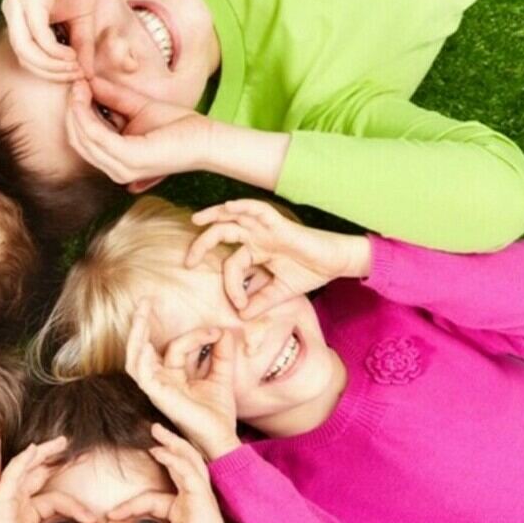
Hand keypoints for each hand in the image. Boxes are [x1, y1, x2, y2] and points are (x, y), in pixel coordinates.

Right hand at [0, 437, 101, 522]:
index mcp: (27, 517)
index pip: (55, 499)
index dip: (77, 506)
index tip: (94, 519)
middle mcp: (16, 505)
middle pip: (37, 475)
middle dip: (56, 461)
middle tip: (76, 450)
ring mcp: (8, 501)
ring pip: (25, 469)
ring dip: (42, 453)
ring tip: (60, 441)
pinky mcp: (1, 501)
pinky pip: (13, 475)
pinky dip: (23, 461)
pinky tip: (35, 449)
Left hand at [1, 0, 97, 79]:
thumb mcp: (82, 22)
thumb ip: (81, 48)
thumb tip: (86, 76)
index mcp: (20, 16)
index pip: (26, 58)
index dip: (51, 73)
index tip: (76, 77)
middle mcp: (13, 9)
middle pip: (23, 58)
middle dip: (51, 73)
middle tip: (77, 75)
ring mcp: (18, 2)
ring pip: (25, 50)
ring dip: (52, 66)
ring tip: (75, 66)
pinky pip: (37, 34)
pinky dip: (54, 51)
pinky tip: (72, 55)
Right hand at [66, 78, 213, 190]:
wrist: (205, 138)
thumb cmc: (177, 125)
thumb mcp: (137, 106)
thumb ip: (112, 98)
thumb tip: (88, 82)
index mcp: (117, 161)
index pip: (83, 140)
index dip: (75, 112)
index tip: (77, 85)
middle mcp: (116, 170)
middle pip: (77, 140)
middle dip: (72, 110)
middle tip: (74, 83)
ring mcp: (122, 168)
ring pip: (82, 138)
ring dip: (76, 110)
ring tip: (79, 86)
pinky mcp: (129, 159)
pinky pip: (96, 136)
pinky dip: (85, 114)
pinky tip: (86, 95)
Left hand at [106, 424, 242, 522]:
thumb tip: (110, 522)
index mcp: (182, 511)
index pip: (152, 499)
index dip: (129, 505)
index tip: (110, 516)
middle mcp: (192, 500)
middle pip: (178, 466)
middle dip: (165, 447)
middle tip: (151, 431)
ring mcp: (199, 497)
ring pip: (186, 462)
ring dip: (172, 444)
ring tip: (157, 430)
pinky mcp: (203, 497)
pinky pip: (189, 471)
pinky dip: (176, 458)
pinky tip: (162, 449)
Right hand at [125, 300, 240, 460]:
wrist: (222, 437)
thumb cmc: (219, 412)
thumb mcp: (223, 374)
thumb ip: (221, 353)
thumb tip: (223, 331)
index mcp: (174, 376)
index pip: (176, 346)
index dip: (196, 335)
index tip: (218, 332)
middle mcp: (161, 380)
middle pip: (144, 347)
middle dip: (143, 323)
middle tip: (145, 300)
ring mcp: (156, 388)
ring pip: (136, 357)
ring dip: (136, 334)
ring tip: (140, 313)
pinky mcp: (156, 395)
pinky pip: (141, 372)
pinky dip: (141, 356)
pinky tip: (144, 341)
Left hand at [186, 199, 372, 317]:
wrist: (335, 264)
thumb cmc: (309, 273)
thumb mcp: (279, 293)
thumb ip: (260, 302)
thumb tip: (241, 315)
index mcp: (255, 251)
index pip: (231, 264)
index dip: (230, 285)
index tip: (240, 305)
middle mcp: (257, 237)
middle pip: (222, 234)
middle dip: (202, 245)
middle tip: (188, 261)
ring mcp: (266, 228)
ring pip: (234, 216)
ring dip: (213, 215)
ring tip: (196, 220)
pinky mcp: (279, 224)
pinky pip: (258, 209)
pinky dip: (243, 206)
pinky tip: (228, 207)